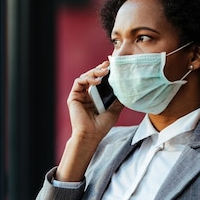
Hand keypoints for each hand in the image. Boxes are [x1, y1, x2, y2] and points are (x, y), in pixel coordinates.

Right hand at [54, 61, 123, 181]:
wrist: (91, 135)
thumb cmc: (102, 126)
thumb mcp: (115, 109)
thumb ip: (118, 98)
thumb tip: (126, 87)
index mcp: (96, 98)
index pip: (100, 81)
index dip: (105, 72)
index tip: (113, 66)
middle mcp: (87, 95)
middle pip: (92, 76)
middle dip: (100, 69)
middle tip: (108, 64)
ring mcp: (80, 96)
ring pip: (85, 77)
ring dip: (94, 72)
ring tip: (104, 72)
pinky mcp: (73, 97)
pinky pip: (79, 82)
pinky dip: (87, 79)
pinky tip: (97, 81)